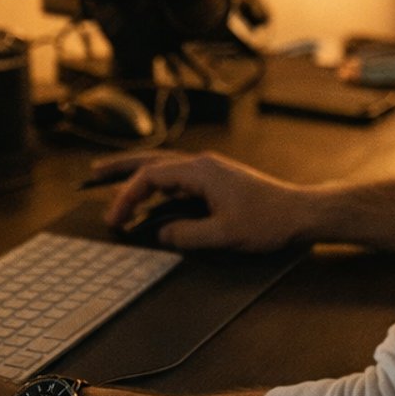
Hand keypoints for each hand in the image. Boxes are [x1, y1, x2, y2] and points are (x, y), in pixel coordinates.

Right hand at [91, 150, 318, 253]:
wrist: (301, 214)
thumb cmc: (268, 222)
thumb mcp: (224, 235)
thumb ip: (187, 235)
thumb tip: (160, 234)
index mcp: (200, 171)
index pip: (151, 178)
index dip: (128, 197)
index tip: (115, 220)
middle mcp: (202, 164)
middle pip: (152, 160)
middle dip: (121, 167)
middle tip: (93, 173)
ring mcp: (209, 171)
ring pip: (164, 165)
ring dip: (138, 172)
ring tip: (112, 177)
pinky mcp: (216, 180)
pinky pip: (177, 177)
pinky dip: (157, 183)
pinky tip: (150, 195)